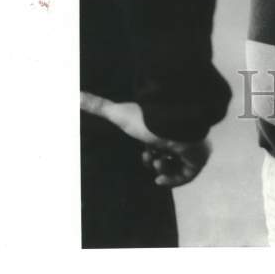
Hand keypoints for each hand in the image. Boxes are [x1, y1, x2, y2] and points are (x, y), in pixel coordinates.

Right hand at [80, 91, 210, 187]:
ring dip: (163, 169)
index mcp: (165, 127)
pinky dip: (173, 179)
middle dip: (155, 161)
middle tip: (151, 159)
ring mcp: (192, 147)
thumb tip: (75, 94)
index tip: (145, 154)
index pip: (159, 145)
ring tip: (158, 162)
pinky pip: (188, 175)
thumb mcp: (119, 114)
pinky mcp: (199, 159)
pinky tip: (160, 179)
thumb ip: (98, 105)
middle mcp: (181, 136)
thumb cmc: (148, 119)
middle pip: (168, 156)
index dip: (149, 154)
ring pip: (178, 166)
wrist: (175, 125)